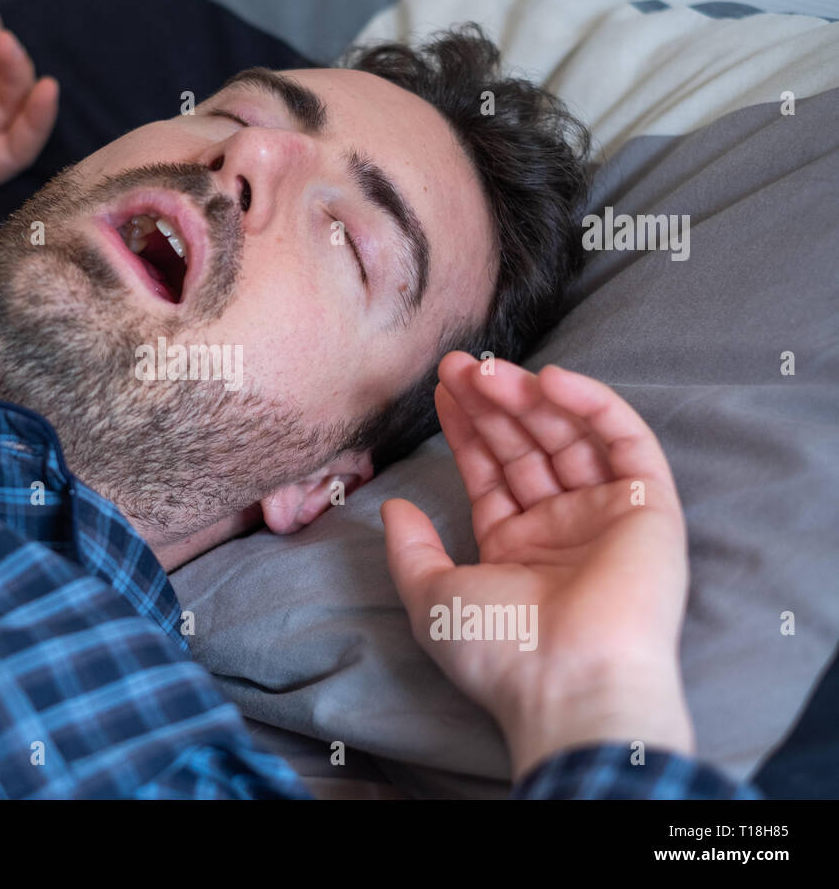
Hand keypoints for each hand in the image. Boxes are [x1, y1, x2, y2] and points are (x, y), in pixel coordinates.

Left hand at [381, 352, 693, 779]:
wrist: (566, 681)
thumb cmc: (496, 648)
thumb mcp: (431, 597)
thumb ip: (410, 548)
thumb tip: (394, 506)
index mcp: (515, 546)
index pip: (490, 470)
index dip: (467, 427)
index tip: (441, 388)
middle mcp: (561, 526)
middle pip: (526, 445)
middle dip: (491, 402)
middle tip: (458, 363)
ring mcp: (605, 514)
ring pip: (568, 436)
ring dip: (529, 398)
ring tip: (488, 369)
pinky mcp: (649, 506)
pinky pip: (625, 441)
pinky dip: (592, 405)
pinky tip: (550, 380)